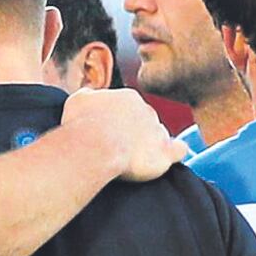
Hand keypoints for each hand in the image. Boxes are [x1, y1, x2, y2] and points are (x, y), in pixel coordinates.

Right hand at [62, 84, 180, 181]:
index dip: (117, 121)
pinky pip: (178, 150)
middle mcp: (147, 110)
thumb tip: (90, 97)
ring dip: (148, 144)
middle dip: (133, 132)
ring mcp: (158, 131)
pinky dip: (175, 153)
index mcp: (128, 97)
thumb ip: (89, 96)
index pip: (128, 107)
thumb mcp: (78, 100)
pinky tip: (167, 158)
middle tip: (117, 147)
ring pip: (158, 135)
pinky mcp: (165, 153)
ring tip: (132, 159)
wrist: (95, 146)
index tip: (106, 133)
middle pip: (144, 120)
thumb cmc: (82, 125)